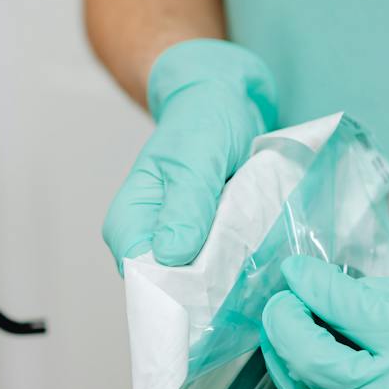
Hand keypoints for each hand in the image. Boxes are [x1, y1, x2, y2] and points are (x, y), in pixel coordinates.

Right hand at [104, 39, 277, 268]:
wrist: (228, 100)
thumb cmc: (203, 119)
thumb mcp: (196, 156)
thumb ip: (186, 203)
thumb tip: (170, 254)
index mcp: (129, 223)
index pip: (143, 279)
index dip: (176, 289)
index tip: (215, 281)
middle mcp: (149, 241)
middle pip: (172, 289)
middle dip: (208, 287)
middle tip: (244, 264)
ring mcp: (180, 247)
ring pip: (201, 284)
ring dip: (229, 277)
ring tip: (256, 255)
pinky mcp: (207, 246)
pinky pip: (222, 272)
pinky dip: (241, 265)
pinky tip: (258, 253)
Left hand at [259, 256, 388, 388]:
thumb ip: (380, 297)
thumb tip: (324, 288)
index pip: (340, 312)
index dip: (307, 288)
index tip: (294, 273)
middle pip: (309, 367)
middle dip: (282, 330)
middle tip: (278, 304)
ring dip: (290, 367)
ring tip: (288, 335)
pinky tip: (319, 373)